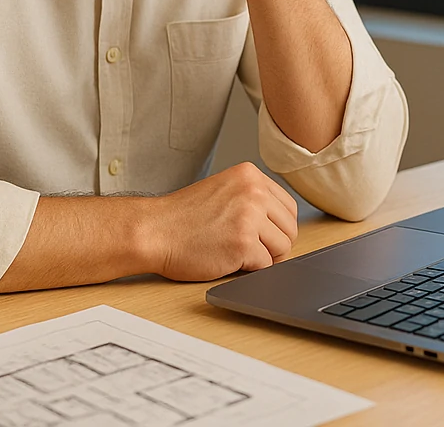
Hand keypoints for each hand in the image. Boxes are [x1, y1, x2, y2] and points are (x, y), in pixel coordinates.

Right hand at [146, 163, 299, 279]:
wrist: (153, 231)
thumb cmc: (183, 217)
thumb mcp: (224, 191)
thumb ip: (253, 198)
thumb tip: (283, 224)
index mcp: (250, 174)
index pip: (288, 206)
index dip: (276, 227)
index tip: (260, 234)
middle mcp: (253, 191)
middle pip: (289, 228)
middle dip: (273, 244)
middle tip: (247, 247)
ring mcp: (250, 216)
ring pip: (282, 248)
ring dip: (263, 257)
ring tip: (235, 251)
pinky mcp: (244, 243)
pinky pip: (266, 265)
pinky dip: (249, 269)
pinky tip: (227, 259)